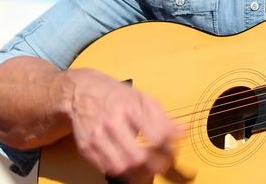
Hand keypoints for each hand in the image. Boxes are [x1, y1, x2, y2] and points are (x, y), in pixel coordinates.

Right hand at [64, 68, 179, 182]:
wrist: (81, 92)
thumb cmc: (118, 96)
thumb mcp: (144, 99)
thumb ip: (164, 118)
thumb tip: (184, 132)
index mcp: (131, 108)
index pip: (156, 135)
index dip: (168, 149)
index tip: (173, 152)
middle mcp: (112, 123)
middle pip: (137, 156)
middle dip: (154, 166)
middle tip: (163, 166)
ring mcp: (97, 137)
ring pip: (121, 166)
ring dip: (138, 173)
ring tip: (148, 169)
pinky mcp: (86, 148)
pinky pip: (105, 168)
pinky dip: (121, 172)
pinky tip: (130, 167)